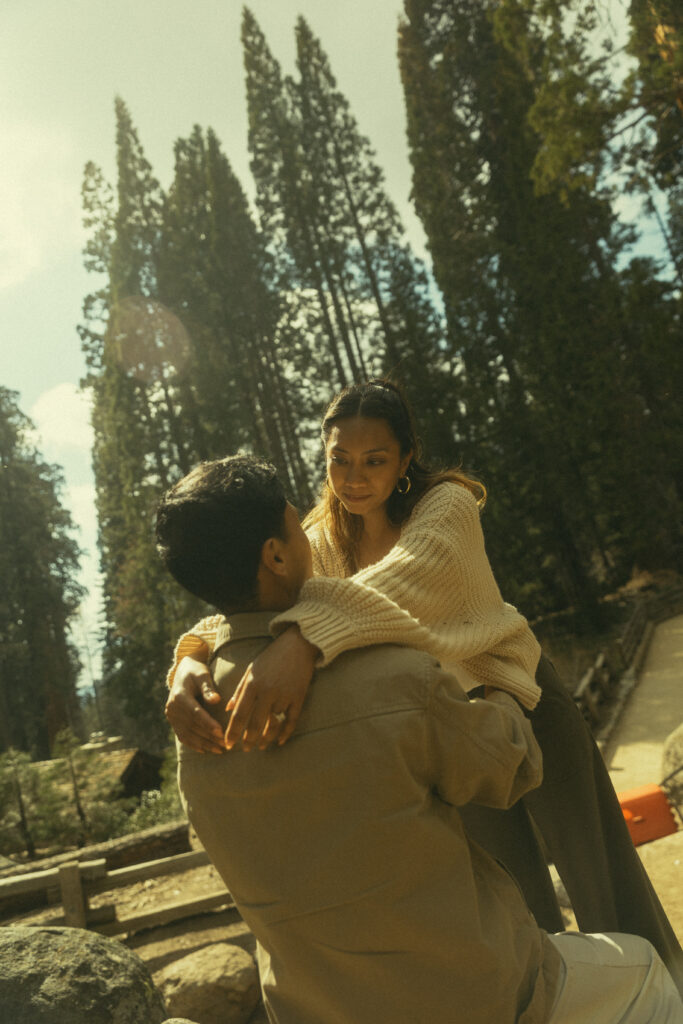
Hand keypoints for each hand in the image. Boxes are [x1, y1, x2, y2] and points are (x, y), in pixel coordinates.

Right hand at [165, 656, 225, 753]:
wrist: (183, 672)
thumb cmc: (196, 672)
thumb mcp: (203, 675)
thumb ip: (208, 688)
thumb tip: (216, 700)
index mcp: (179, 695)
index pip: (195, 713)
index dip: (208, 724)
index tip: (221, 732)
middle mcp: (172, 708)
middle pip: (192, 726)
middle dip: (209, 737)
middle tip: (225, 744)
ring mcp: (171, 716)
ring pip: (187, 734)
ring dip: (203, 744)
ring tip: (219, 750)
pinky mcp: (172, 721)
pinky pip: (182, 735)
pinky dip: (193, 744)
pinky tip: (205, 750)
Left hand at [224, 626, 316, 750]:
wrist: (297, 645)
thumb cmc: (271, 657)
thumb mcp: (251, 670)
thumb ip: (239, 690)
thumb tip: (228, 709)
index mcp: (253, 684)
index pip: (239, 714)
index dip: (233, 732)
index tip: (228, 744)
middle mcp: (267, 691)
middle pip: (255, 723)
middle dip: (248, 740)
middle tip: (244, 750)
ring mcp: (284, 695)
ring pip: (273, 724)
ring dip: (266, 738)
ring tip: (261, 746)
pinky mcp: (298, 697)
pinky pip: (291, 720)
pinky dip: (286, 733)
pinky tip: (280, 741)